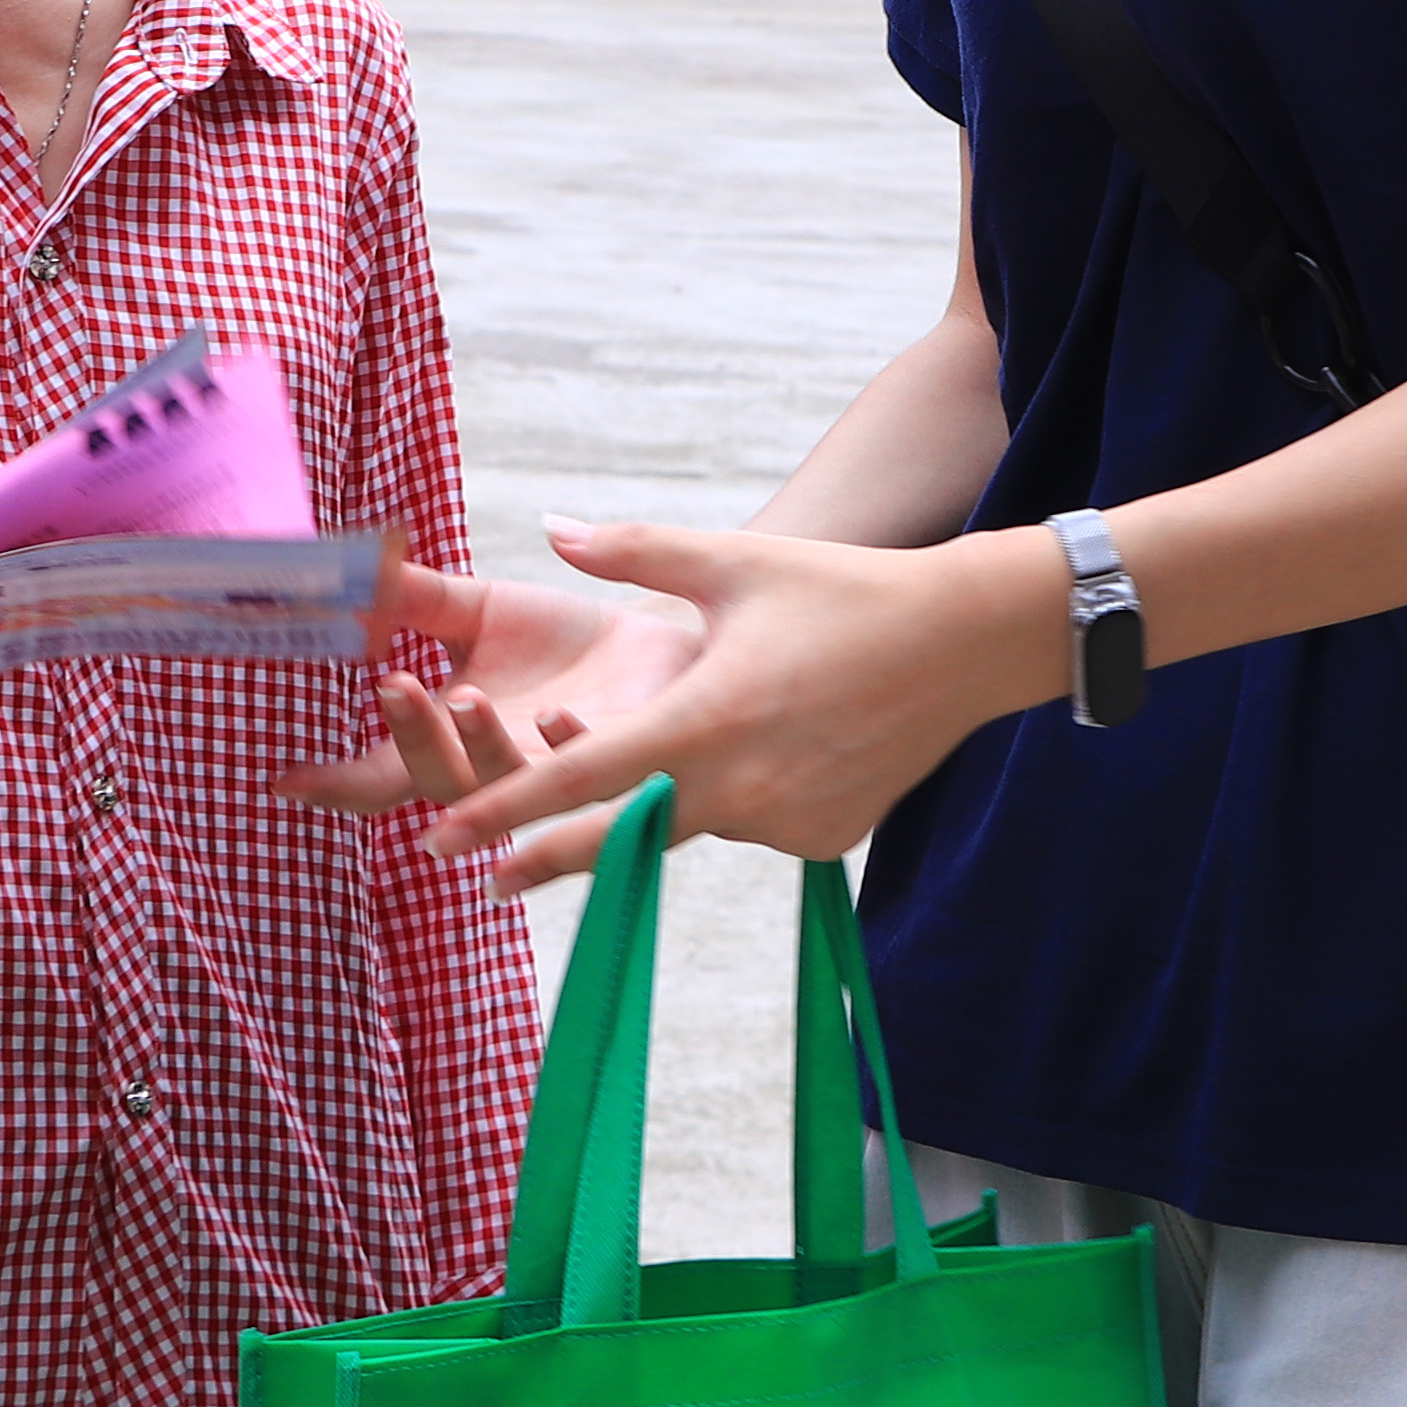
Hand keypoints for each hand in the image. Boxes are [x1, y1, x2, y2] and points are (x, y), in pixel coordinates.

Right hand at [275, 556, 702, 825]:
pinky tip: (562, 715)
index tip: (286, 780)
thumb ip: (416, 601)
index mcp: (455, 741)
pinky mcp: (621, 765)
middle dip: (412, 738)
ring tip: (469, 696)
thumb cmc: (567, 640)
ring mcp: (558, 776)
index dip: (335, 784)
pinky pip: (593, 767)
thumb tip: (345, 573)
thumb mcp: (482, 611)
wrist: (668, 640)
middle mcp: (500, 771)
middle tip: (393, 681)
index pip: (380, 776)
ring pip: (509, 782)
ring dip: (482, 743)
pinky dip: (571, 742)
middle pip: (438, 782)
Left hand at [397, 518, 1071, 890]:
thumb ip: (634, 552)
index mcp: (701, 718)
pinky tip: (791, 738)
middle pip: (618, 834)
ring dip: (675, 793)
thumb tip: (553, 532)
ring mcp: (782, 823)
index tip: (440, 840)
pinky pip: (753, 824)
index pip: (577, 780)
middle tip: (480, 874)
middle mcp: (737, 786)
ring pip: (694, 820)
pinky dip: (744, 795)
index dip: (501, 810)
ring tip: (734, 722)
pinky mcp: (820, 841)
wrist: (965, 642)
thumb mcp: (733, 561)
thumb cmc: (842, 591)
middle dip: (547, 854)